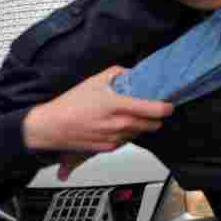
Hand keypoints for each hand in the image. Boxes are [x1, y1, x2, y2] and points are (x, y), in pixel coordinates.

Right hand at [22, 66, 173, 178]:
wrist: (51, 127)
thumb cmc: (70, 104)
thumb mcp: (95, 81)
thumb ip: (117, 73)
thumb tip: (131, 72)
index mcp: (118, 105)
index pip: (154, 110)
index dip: (166, 108)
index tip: (169, 105)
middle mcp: (119, 124)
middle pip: (153, 125)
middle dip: (155, 118)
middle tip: (151, 110)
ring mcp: (115, 138)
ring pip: (140, 133)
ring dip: (140, 126)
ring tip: (128, 116)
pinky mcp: (109, 148)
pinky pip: (126, 140)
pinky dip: (126, 133)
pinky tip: (116, 125)